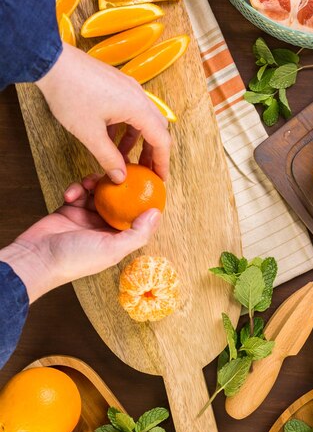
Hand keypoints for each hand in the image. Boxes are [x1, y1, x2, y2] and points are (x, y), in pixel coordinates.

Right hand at [0, 179, 160, 303]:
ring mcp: (86, 217)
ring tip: (90, 182)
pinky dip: (76, 188)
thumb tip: (157, 213)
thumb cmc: (74, 258)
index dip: (143, 202)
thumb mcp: (113, 249)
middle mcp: (103, 228)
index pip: (136, 218)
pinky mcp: (69, 209)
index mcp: (117, 239)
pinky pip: (79, 191)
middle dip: (119, 187)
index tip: (149, 183)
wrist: (36, 258)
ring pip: (99, 192)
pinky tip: (71, 193)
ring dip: (96, 184)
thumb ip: (138, 233)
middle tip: (119, 173)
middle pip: (119, 201)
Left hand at [36, 43, 171, 182]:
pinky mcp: (116, 83)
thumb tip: (120, 176)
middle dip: (152, 151)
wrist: (52, 62)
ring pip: (142, 118)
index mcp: (137, 107)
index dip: (162, 162)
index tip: (160, 177)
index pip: (161, 140)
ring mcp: (127, 87)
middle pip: (156, 128)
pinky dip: (125, 126)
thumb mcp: (89, 133)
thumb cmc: (70, 94)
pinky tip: (109, 138)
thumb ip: (108, 157)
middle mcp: (138, 95)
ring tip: (123, 158)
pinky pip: (129, 108)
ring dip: (136, 140)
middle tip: (145, 170)